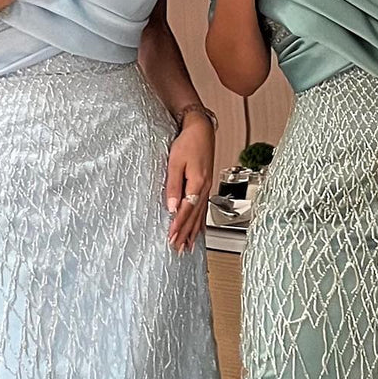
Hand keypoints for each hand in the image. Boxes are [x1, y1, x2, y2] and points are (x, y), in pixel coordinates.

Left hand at [165, 114, 213, 253]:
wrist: (201, 129)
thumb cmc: (188, 142)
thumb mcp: (175, 162)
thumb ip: (173, 185)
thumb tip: (171, 206)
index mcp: (197, 183)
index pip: (186, 210)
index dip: (178, 225)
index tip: (171, 238)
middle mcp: (204, 188)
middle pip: (194, 217)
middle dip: (185, 234)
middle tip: (178, 249)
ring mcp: (206, 188)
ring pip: (200, 215)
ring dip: (193, 232)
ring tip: (188, 246)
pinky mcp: (205, 185)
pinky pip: (203, 209)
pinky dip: (200, 223)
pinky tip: (199, 231)